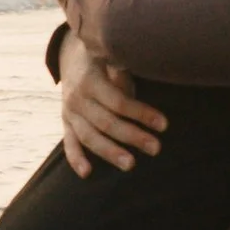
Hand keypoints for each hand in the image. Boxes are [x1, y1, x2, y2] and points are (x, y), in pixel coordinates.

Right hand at [59, 31, 166, 176]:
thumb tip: (149, 65)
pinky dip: (76, 159)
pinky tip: (87, 173)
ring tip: (131, 165)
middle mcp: (78, 98)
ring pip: (89, 137)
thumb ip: (123, 66)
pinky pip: (69, 143)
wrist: (70, 56)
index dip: (141, 113)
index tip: (164, 124)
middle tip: (156, 148)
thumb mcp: (111, 55)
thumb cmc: (103, 58)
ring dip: (110, 152)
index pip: (118, 102)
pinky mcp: (66, 122)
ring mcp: (70, 112)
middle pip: (106, 123)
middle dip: (132, 137)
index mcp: (91, 80)